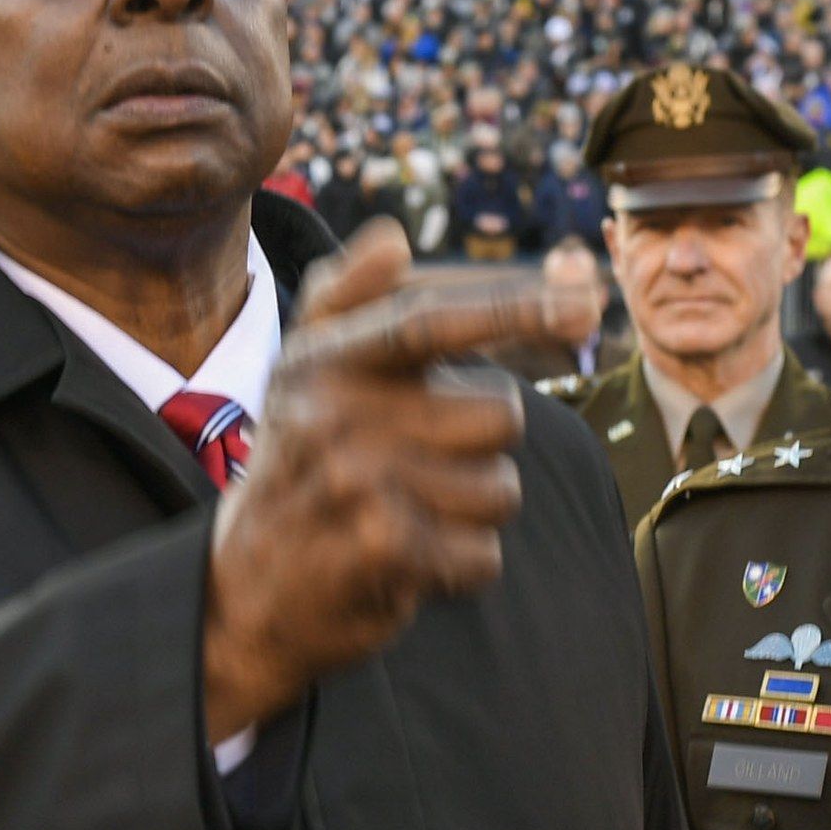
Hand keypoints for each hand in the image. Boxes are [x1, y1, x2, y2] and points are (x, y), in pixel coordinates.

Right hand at [201, 220, 592, 736]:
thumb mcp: (307, 370)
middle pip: (499, 414)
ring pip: (500, 487)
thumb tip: (393, 237)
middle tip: (420, 465)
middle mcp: (331, 411)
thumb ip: (357, 296)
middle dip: (482, 446)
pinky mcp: (380, 549)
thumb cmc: (301, 462)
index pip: (430, 316)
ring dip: (473, 510)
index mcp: (322, 356)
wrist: (243, 592)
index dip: (515, 303)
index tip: (587, 297)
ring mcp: (353, 481)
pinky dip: (463, 566)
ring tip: (409, 513)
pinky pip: (484, 552)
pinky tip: (410, 563)